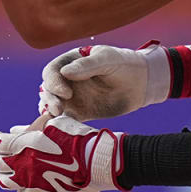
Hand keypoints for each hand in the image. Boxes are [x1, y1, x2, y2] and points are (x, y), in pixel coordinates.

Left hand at [0, 115, 125, 191]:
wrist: (97, 162)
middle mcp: (21, 167)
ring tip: (3, 172)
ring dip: (4, 175)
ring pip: (6, 183)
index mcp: (21, 145)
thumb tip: (15, 130)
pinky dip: (24, 188)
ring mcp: (30, 184)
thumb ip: (31, 128)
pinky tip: (28, 182)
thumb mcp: (53, 123)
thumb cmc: (77, 138)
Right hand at [39, 44, 170, 121]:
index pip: (52, 71)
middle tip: (58, 109)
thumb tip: (65, 72)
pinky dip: (58, 125)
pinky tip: (58, 131)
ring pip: (52, 105)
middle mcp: (67, 80)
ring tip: (56, 119)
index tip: (66, 92)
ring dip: (49, 113)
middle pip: (48, 90)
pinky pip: (64, 119)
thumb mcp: (107, 60)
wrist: (142, 83)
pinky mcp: (79, 113)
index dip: (53, 82)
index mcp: (71, 62)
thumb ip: (87, 65)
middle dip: (49, 99)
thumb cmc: (125, 64)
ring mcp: (72, 97)